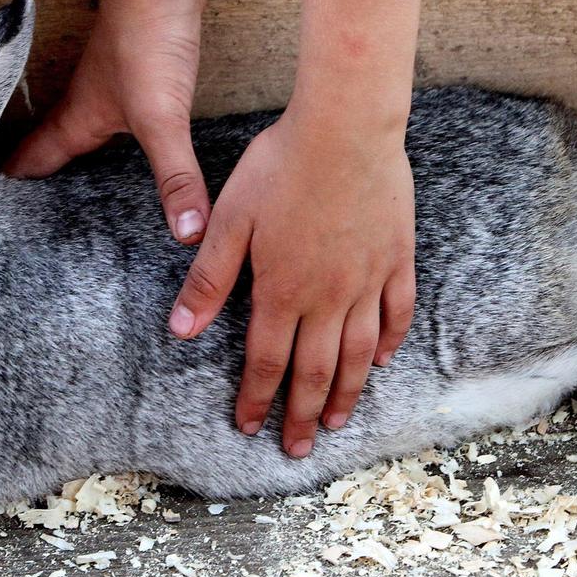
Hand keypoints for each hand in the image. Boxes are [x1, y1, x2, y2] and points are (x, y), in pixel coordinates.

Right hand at [5, 0, 212, 243]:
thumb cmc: (145, 41)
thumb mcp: (161, 121)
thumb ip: (175, 179)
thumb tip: (188, 235)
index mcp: (76, 121)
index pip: (32, 163)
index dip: (12, 191)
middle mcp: (84, 106)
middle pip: (50, 150)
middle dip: (38, 182)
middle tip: (27, 216)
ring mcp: (108, 86)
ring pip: (79, 129)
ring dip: (71, 156)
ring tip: (71, 187)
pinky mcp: (134, 71)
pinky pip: (113, 112)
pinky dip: (110, 133)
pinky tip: (127, 140)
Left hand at [168, 104, 415, 457]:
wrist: (346, 126)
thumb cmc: (280, 165)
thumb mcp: (230, 219)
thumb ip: (209, 279)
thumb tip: (179, 330)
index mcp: (282, 289)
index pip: (267, 361)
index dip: (257, 399)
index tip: (249, 427)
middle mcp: (329, 296)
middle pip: (315, 370)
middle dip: (302, 414)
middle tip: (298, 450)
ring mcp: (368, 279)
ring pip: (359, 353)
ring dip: (346, 392)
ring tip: (337, 422)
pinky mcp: (396, 257)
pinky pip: (397, 312)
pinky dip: (390, 342)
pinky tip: (383, 361)